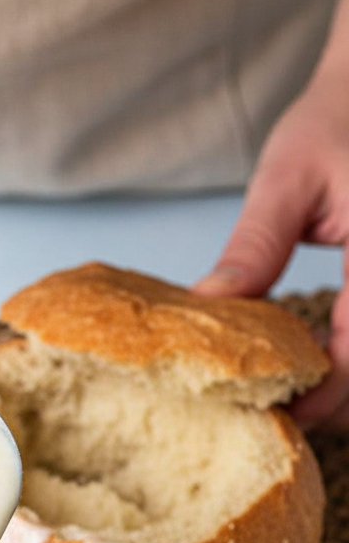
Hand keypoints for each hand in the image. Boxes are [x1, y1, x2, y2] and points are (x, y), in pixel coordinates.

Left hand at [194, 67, 348, 430]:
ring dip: (345, 383)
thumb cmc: (334, 122)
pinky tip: (314, 361)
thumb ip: (255, 247)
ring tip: (292, 398)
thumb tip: (207, 309)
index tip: (285, 417)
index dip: (329, 393)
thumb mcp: (287, 178)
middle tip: (279, 420)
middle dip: (337, 399)